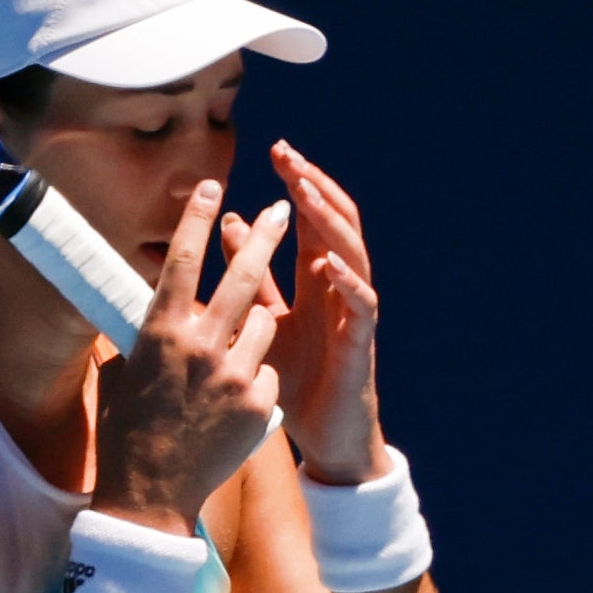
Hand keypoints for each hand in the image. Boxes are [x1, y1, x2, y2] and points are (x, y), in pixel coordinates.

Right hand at [94, 181, 289, 530]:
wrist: (150, 495)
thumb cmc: (128, 433)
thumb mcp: (125, 374)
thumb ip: (145, 338)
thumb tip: (147, 310)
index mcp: (160, 332)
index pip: (183, 259)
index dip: (198, 218)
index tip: (212, 185)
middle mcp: (199, 346)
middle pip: (244, 275)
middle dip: (265, 236)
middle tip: (282, 209)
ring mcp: (233, 374)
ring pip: (262, 324)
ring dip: (255, 328)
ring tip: (231, 353)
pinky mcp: (258, 403)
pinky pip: (267, 372)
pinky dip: (256, 380)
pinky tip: (230, 406)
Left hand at [223, 140, 386, 484]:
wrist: (321, 440)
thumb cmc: (294, 381)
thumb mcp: (261, 320)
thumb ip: (251, 275)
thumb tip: (230, 221)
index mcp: (315, 280)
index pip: (311, 219)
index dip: (298, 183)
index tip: (275, 151)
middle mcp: (339, 289)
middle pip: (336, 224)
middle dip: (314, 187)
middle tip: (288, 156)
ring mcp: (353, 315)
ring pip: (352, 254)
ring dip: (329, 222)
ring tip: (305, 193)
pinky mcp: (360, 346)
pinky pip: (362, 306)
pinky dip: (347, 281)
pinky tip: (328, 261)